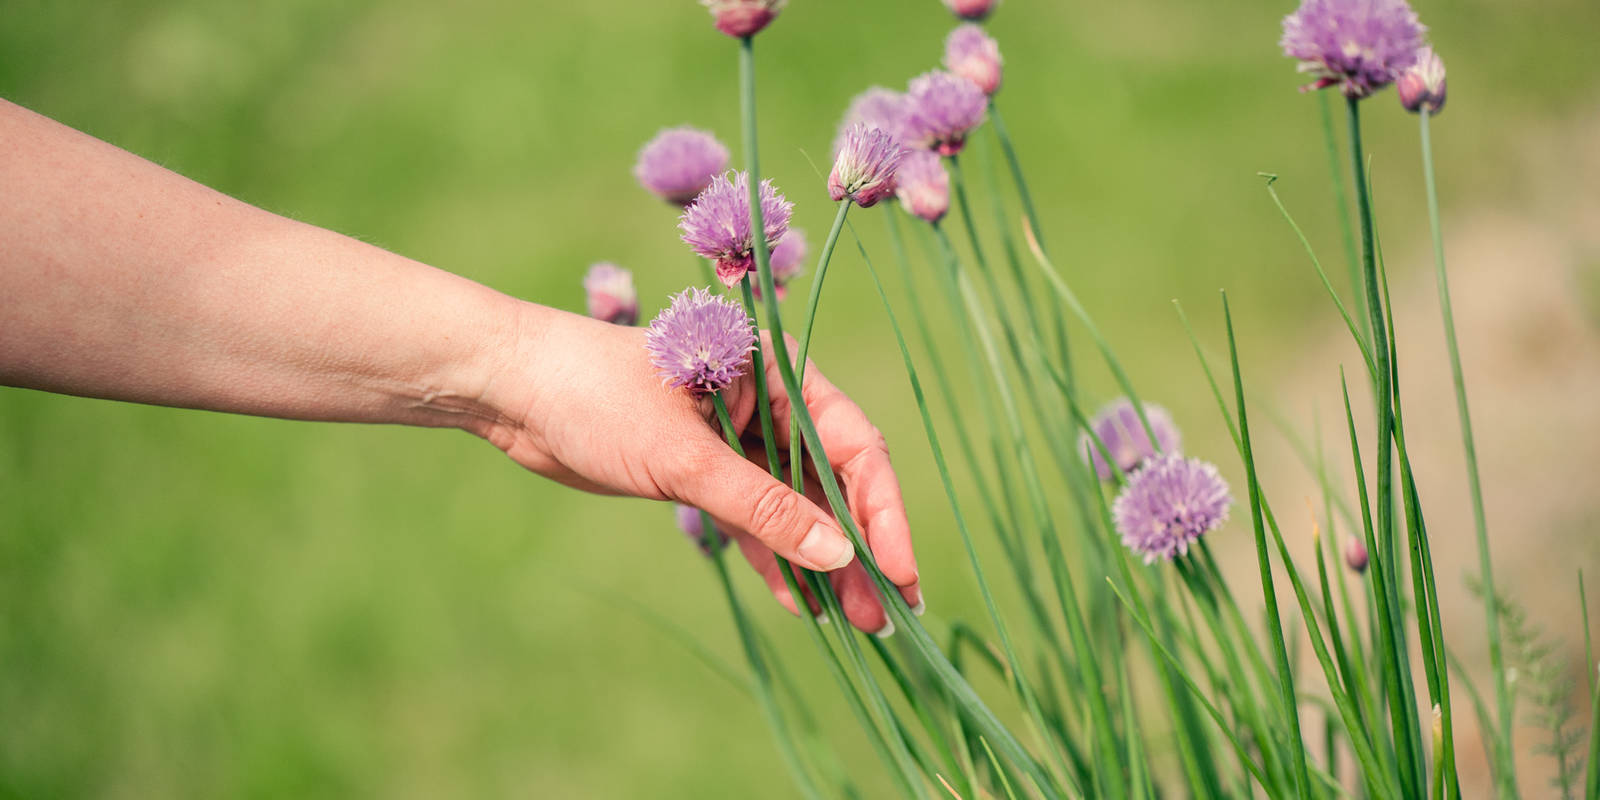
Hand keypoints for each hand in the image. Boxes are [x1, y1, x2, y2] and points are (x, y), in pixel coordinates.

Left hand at [474, 304, 920, 633]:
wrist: (512, 390)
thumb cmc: (596, 397)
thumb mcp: (685, 457)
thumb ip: (765, 508)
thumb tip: (839, 557)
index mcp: (779, 371)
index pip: (855, 446)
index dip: (883, 513)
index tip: (897, 572)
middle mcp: (770, 400)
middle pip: (834, 482)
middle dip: (860, 547)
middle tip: (887, 614)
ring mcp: (738, 437)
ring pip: (798, 506)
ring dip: (822, 561)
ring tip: (854, 622)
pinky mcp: (705, 468)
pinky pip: (756, 518)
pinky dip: (777, 557)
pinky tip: (799, 602)